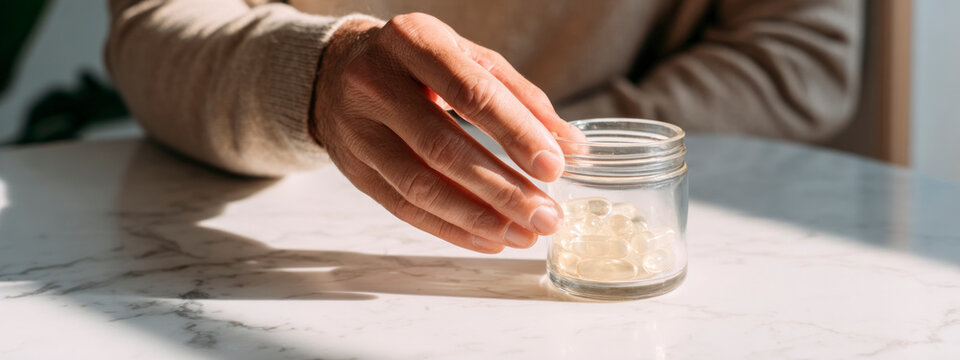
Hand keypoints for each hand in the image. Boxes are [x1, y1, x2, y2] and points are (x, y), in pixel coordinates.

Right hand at [310, 13, 583, 252]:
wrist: (337, 70)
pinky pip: (405, 208)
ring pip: (420, 186)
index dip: (515, 133)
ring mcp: (359, 130)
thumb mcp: (467, 58)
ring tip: (523, 234)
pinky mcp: (355, 170)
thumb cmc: (417, 63)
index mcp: (413, 41)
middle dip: (502, 188)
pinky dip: (451, 229)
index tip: (554, 166)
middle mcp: (376, 83)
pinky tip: (489, 238)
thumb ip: (520, 97)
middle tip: (545, 215)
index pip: (471, 92)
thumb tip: (570, 145)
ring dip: (478, 218)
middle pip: (443, 147)